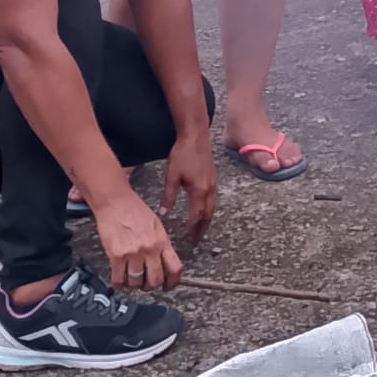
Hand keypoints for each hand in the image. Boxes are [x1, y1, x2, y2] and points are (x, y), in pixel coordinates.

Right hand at [93, 186, 183, 290]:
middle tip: (146, 282)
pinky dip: (118, 283)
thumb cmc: (135, 211)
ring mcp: (133, 253)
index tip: (168, 286)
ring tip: (131, 277)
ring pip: (136, 283)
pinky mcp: (116, 255)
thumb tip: (164, 264)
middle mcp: (149, 248)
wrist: (116, 202)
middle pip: (155, 280)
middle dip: (150, 285)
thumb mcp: (156, 226)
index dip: (173, 282)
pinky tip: (118, 278)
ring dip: (133, 284)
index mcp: (162, 241)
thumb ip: (161, 245)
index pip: (175, 268)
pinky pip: (118, 280)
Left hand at [160, 129, 216, 244]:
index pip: (196, 216)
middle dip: (202, 229)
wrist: (196, 135)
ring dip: (206, 220)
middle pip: (208, 215)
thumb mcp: (172, 176)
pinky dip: (208, 209)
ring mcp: (213, 183)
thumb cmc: (183, 154)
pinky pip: (213, 199)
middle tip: (196, 240)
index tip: (187, 239)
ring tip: (199, 229)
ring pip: (212, 207)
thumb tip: (164, 213)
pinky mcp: (213, 177)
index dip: (192, 229)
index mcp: (199, 190)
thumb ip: (168, 196)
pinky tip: (202, 210)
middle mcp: (209, 189)